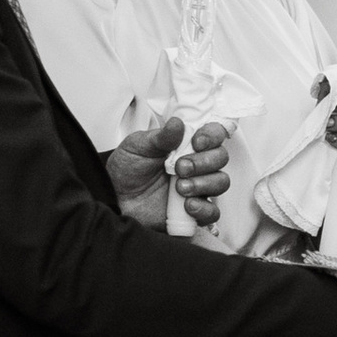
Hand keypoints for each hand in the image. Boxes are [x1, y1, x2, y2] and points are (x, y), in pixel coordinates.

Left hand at [109, 113, 230, 230]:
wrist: (116, 196)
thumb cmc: (128, 168)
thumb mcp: (138, 146)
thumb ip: (159, 137)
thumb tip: (177, 123)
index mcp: (187, 144)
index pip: (214, 134)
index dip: (212, 136)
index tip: (196, 142)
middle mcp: (198, 164)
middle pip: (221, 158)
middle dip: (204, 162)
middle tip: (180, 167)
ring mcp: (198, 188)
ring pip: (221, 182)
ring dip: (204, 183)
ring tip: (180, 187)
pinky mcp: (194, 211)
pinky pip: (212, 212)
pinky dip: (204, 209)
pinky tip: (187, 206)